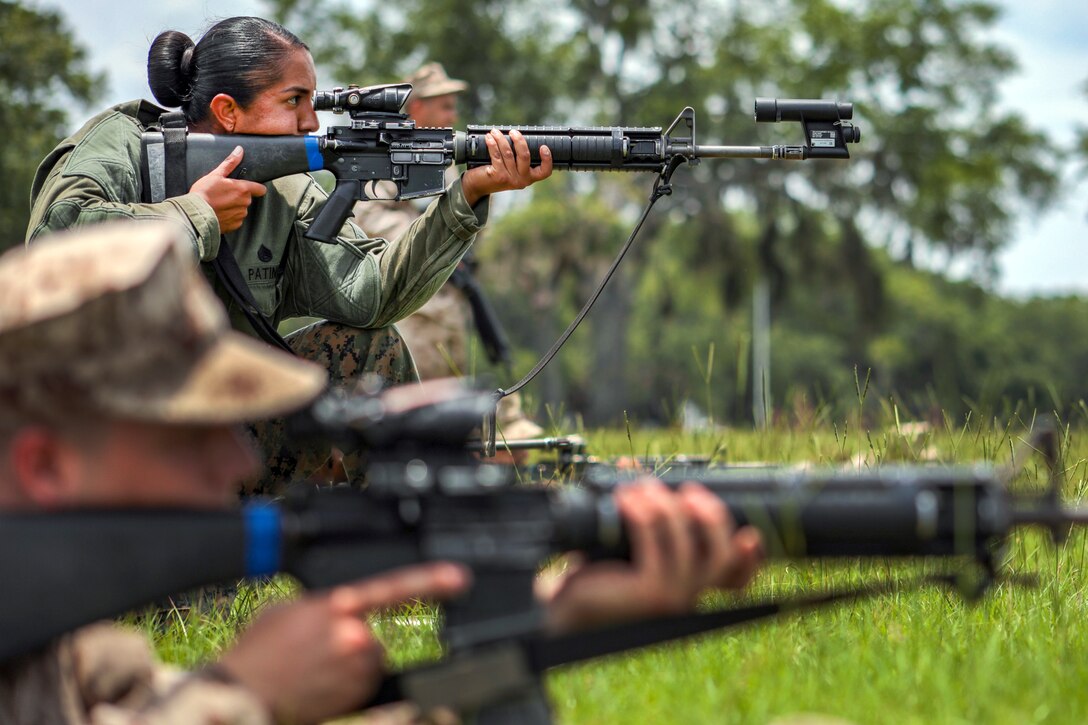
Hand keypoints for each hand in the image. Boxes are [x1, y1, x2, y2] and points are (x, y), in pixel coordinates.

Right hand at [189, 146, 268, 233]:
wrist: (195, 214)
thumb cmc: (204, 193)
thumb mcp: (216, 174)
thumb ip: (230, 163)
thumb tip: (240, 150)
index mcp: (243, 189)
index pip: (260, 189)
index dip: (256, 187)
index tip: (250, 187)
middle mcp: (245, 203)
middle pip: (247, 198)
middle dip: (239, 196)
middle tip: (224, 194)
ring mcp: (240, 215)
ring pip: (241, 209)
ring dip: (234, 207)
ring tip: (220, 204)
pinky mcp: (235, 225)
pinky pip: (236, 219)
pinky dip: (229, 216)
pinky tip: (219, 213)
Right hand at [218, 562, 468, 724]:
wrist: (241, 692)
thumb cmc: (258, 650)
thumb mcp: (289, 609)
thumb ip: (325, 604)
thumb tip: (344, 608)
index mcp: (336, 607)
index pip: (392, 589)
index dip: (430, 582)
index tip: (460, 579)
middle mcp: (354, 638)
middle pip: (375, 633)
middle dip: (354, 639)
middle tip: (316, 649)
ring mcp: (358, 670)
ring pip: (372, 659)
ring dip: (352, 663)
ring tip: (313, 668)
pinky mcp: (357, 697)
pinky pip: (366, 685)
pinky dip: (349, 684)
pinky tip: (318, 684)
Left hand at [461, 129, 552, 205]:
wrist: (478, 186)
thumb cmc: (496, 172)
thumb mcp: (512, 168)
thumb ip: (518, 158)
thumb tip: (517, 136)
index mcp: (529, 178)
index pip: (545, 172)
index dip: (547, 159)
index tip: (543, 146)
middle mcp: (522, 180)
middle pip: (525, 156)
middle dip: (519, 140)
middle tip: (513, 132)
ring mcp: (510, 179)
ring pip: (508, 153)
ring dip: (501, 139)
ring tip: (495, 131)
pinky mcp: (498, 176)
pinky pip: (496, 155)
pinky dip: (492, 144)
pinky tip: (489, 138)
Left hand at [541, 479, 762, 631]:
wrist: (567, 602)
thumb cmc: (599, 570)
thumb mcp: (628, 538)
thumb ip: (639, 506)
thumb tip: (629, 462)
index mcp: (691, 586)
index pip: (737, 579)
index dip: (751, 557)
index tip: (749, 532)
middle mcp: (688, 596)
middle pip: (722, 556)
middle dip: (710, 516)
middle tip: (687, 492)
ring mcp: (669, 597)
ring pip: (684, 543)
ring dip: (665, 506)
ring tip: (643, 487)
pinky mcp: (646, 592)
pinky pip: (653, 544)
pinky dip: (643, 515)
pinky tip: (626, 499)